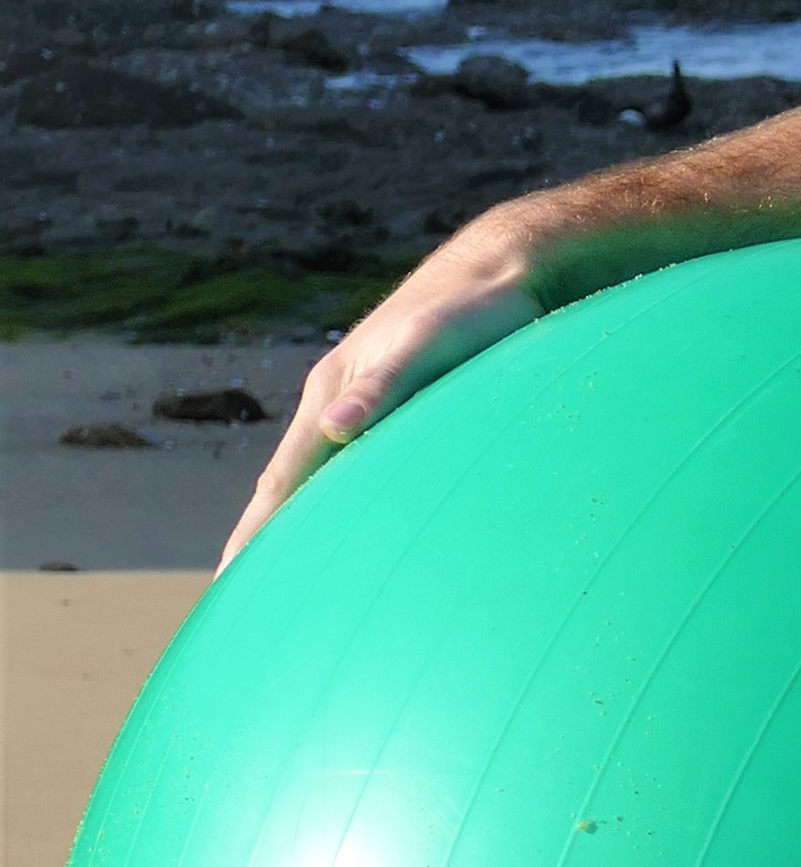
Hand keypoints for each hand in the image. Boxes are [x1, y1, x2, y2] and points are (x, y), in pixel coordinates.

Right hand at [221, 211, 550, 562]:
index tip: (231, 579)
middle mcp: (338, 404)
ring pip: (317, 477)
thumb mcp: (428, 345)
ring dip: (294, 523)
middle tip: (232, 594)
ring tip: (276, 574)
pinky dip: (336, 504)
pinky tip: (345, 529)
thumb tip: (335, 427)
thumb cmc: (473, 310)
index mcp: (333, 393)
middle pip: (288, 483)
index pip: (283, 477)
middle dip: (260, 537)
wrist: (502, 272)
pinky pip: (353, 470)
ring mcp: (364, 408)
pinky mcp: (397, 410)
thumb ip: (385, 385)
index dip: (257, 529)